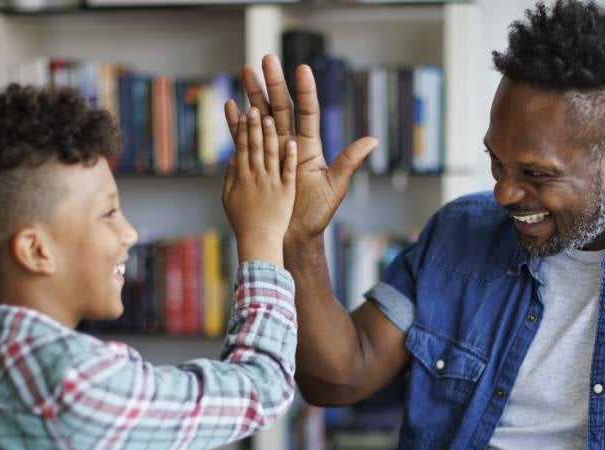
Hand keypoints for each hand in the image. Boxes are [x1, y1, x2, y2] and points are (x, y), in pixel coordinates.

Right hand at [222, 106, 297, 266]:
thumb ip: (230, 178)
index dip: (243, 129)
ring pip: (271, 154)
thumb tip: (232, 158)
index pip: (243, 146)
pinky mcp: (286, 192)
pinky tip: (292, 143)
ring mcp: (273, 183)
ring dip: (270, 135)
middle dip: (254, 125)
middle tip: (253, 106)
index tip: (242, 111)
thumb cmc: (243, 224)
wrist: (260, 244)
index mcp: (243, 177)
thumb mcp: (228, 200)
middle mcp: (258, 177)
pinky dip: (290, 158)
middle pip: (256, 145)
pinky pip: (288, 172)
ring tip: (270, 117)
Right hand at [225, 55, 377, 246]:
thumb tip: (372, 140)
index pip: (307, 111)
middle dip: (272, 83)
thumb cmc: (316, 214)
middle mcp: (289, 144)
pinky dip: (237, 124)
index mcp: (308, 146)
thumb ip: (349, 162)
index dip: (305, 91)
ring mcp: (271, 152)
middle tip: (265, 59)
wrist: (294, 235)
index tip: (302, 68)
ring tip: (245, 71)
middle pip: (280, 107)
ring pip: (260, 117)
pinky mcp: (257, 163)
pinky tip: (231, 106)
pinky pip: (244, 139)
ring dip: (253, 95)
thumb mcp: (335, 186)